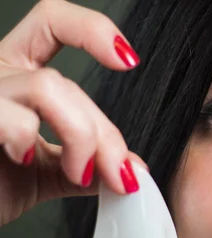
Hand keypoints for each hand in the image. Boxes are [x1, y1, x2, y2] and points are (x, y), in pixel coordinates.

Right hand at [0, 0, 146, 225]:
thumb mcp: (50, 173)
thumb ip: (91, 165)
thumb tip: (133, 169)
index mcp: (18, 76)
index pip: (52, 24)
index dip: (92, 30)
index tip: (128, 61)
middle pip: (65, 82)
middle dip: (104, 134)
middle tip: (119, 174)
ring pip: (46, 87)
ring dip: (80, 135)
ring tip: (80, 174)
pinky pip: (7, 113)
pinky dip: (27, 136)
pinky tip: (25, 159)